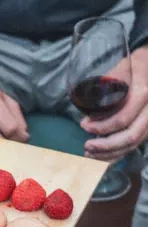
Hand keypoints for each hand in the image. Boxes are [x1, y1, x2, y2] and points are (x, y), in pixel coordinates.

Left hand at [82, 46, 147, 161]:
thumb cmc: (135, 68)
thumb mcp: (122, 68)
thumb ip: (108, 84)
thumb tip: (90, 107)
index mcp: (143, 93)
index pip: (123, 117)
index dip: (102, 125)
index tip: (84, 125)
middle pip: (130, 136)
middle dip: (106, 145)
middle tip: (86, 146)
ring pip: (133, 145)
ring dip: (110, 153)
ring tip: (89, 154)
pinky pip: (134, 147)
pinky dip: (117, 155)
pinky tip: (101, 158)